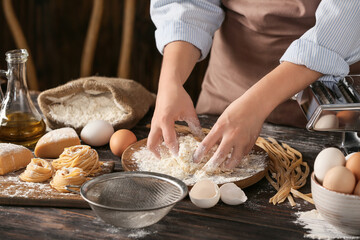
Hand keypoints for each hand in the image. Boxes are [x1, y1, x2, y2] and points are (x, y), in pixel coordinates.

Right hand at [147, 83, 201, 157]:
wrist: (168, 85)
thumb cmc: (178, 96)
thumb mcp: (189, 110)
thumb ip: (194, 124)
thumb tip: (200, 136)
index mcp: (165, 120)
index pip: (168, 139)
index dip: (173, 149)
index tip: (179, 157)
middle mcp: (157, 123)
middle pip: (152, 143)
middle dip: (158, 153)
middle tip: (167, 160)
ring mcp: (154, 123)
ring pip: (151, 140)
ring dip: (157, 148)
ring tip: (167, 154)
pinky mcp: (155, 121)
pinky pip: (154, 135)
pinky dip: (158, 141)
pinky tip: (168, 144)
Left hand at [193, 61, 321, 169]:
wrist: (255, 105)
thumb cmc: (237, 109)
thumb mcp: (222, 119)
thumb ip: (218, 133)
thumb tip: (213, 146)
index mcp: (221, 127)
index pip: (206, 144)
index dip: (199, 154)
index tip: (195, 160)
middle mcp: (231, 135)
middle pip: (220, 155)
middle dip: (213, 164)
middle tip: (209, 168)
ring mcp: (242, 140)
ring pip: (234, 159)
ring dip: (228, 165)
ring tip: (224, 167)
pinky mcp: (250, 142)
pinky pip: (243, 154)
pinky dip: (238, 156)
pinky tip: (236, 156)